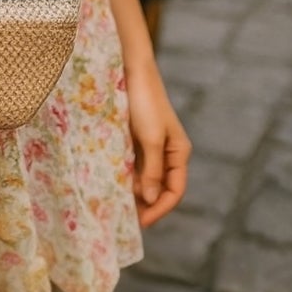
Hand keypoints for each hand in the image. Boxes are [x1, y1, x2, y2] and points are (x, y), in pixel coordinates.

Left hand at [126, 58, 189, 227]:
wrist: (130, 68)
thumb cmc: (144, 102)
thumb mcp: (151, 139)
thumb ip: (153, 171)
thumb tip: (152, 200)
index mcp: (179, 152)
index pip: (175, 191)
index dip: (160, 209)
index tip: (141, 223)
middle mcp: (167, 151)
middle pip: (160, 187)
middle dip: (145, 204)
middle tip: (124, 219)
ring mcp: (150, 144)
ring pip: (145, 177)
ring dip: (133, 191)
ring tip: (116, 205)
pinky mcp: (135, 137)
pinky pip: (132, 164)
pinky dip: (125, 176)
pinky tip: (112, 184)